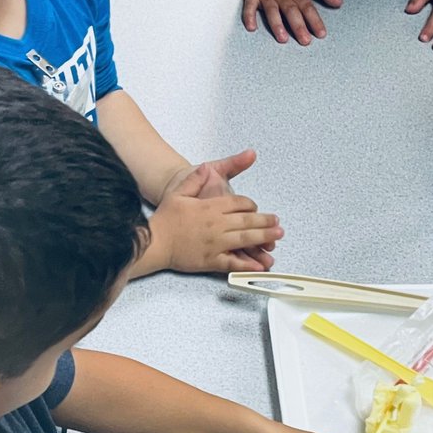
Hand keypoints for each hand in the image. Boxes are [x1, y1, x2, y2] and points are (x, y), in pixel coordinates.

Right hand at [148, 166, 281, 273]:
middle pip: (247, 221)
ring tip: (276, 237)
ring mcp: (215, 243)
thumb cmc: (164, 219)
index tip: (256, 209)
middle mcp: (216, 224)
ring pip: (245, 239)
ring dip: (263, 238)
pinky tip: (259, 265)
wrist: (154, 241)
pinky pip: (232, 262)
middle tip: (278, 223)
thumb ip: (194, 180)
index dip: (250, 206)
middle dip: (265, 221)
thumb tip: (206, 168)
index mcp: (210, 207)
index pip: (238, 203)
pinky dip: (247, 264)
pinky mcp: (210, 260)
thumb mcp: (178, 193)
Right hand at [242, 0, 343, 45]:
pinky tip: (252, 27)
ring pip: (273, 11)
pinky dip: (249, 17)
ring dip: (277, 25)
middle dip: (299, 26)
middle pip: (292, 12)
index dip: (315, 21)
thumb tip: (338, 2)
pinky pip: (250, 6)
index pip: (309, 9)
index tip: (321, 33)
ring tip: (282, 37)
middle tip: (304, 40)